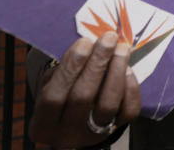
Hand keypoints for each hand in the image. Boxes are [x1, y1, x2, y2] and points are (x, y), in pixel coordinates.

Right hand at [29, 32, 140, 147]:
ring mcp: (93, 135)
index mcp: (43, 126)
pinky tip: (128, 70)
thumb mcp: (50, 87)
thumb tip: (85, 46)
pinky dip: (130, 89)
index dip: (70, 68)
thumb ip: (62, 70)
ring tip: (121, 49)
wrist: (77, 125)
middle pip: (82, 98)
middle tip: (108, 39)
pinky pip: (128, 111)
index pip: (53, 97)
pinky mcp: (116, 130)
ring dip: (116, 72)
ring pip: (108, 104)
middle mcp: (67, 135)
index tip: (84, 42)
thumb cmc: (62, 97)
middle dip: (97, 64)